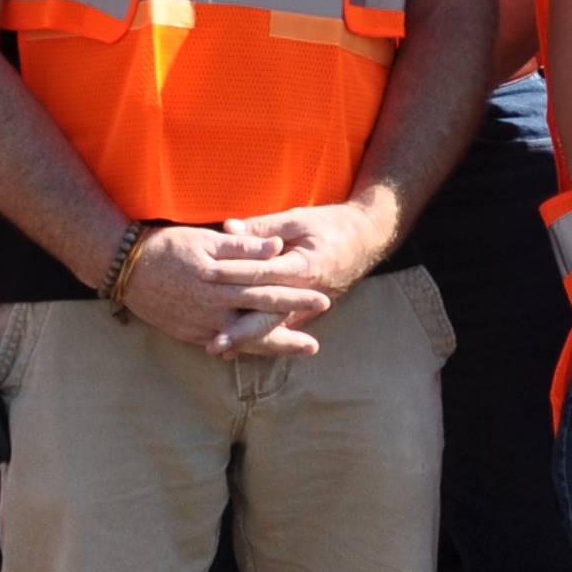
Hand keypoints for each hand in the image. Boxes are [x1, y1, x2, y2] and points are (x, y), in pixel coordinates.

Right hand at [116, 223, 333, 358]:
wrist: (125, 269)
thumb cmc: (167, 247)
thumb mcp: (205, 240)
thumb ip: (243, 247)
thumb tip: (276, 247)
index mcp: (223, 285)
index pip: (267, 292)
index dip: (295, 297)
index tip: (321, 299)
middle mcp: (214, 312)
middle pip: (259, 326)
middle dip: (288, 336)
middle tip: (314, 346)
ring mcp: (201, 327)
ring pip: (242, 341)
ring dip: (270, 348)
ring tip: (294, 351)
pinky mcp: (188, 333)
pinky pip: (220, 345)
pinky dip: (239, 348)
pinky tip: (253, 351)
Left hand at [205, 201, 390, 353]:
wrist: (366, 238)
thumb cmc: (330, 225)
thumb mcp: (298, 219)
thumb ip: (263, 227)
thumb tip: (229, 228)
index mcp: (303, 266)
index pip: (261, 272)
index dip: (232, 273)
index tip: (204, 274)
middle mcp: (306, 292)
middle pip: (267, 315)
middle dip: (239, 330)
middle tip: (212, 342)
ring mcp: (309, 306)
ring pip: (274, 327)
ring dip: (248, 340)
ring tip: (220, 351)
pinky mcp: (308, 311)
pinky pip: (281, 327)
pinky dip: (261, 339)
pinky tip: (240, 349)